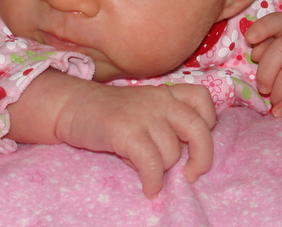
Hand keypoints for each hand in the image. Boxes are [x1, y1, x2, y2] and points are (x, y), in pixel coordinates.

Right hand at [55, 80, 216, 197]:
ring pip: (172, 153)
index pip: (202, 98)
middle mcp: (160, 101)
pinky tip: (148, 188)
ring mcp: (144, 115)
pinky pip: (152, 164)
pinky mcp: (127, 131)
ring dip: (162, 169)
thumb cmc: (110, 114)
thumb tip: (188, 156)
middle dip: (202, 157)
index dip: (208, 121)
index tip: (196, 141)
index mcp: (166, 93)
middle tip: (192, 174)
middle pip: (199, 129)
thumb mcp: (144, 107)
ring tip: (144, 166)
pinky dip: (153, 182)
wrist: (72, 107)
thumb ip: (166, 121)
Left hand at [245, 12, 281, 117]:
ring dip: (277, 92)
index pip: (279, 21)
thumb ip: (268, 48)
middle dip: (266, 71)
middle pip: (281, 48)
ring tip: (275, 100)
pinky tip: (280, 111)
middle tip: (263, 88)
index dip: (263, 27)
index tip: (250, 39)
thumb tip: (255, 53)